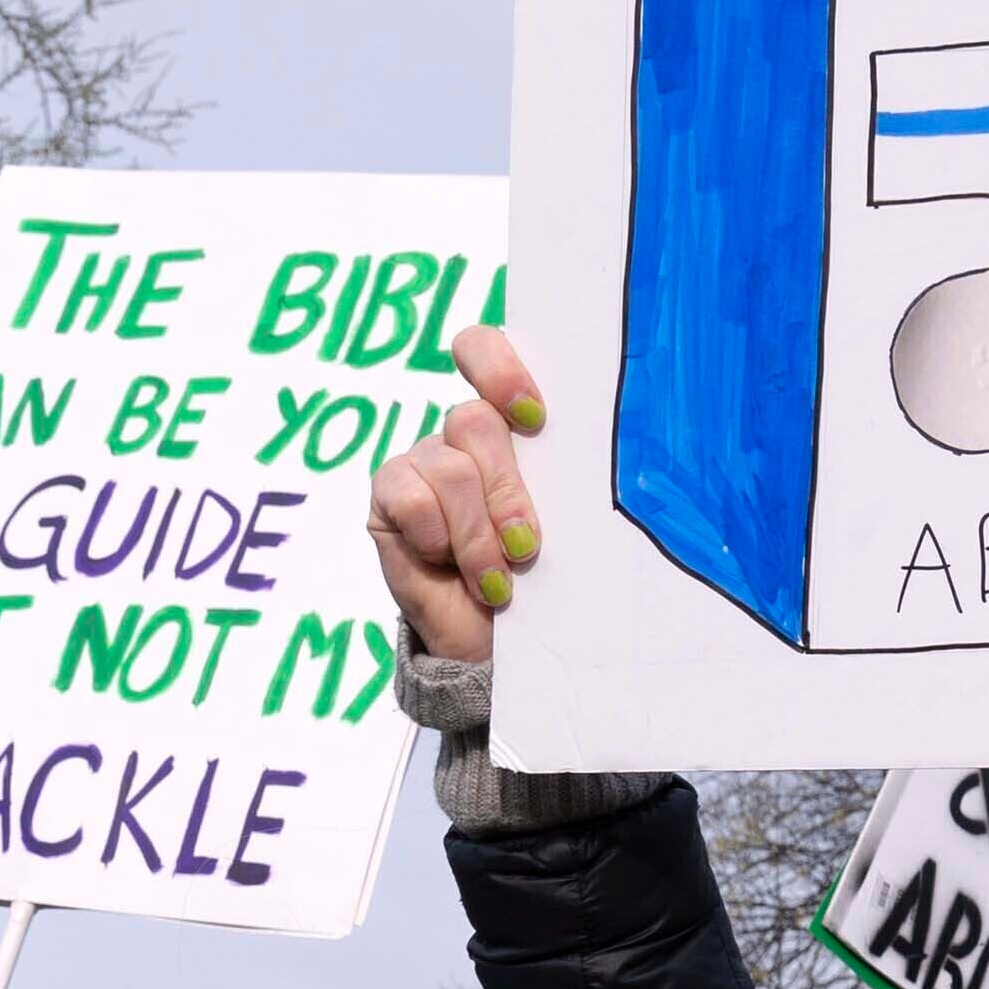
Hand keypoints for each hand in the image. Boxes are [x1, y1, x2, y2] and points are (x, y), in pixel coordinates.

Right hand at [366, 325, 546, 660]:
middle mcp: (462, 433)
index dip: (501, 368)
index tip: (534, 417)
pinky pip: (409, 496)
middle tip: (527, 545)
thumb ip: (567, 480)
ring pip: (450, 468)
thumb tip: (599, 462)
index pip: (485, 351)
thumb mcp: (566, 524)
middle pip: (474, 420)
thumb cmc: (544, 575)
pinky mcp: (390, 496)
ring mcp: (422, 460)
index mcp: (512, 421)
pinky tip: (448, 565)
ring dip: (478, 533)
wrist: (493, 638)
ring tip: (499, 579)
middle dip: (506, 490)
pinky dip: (437, 537)